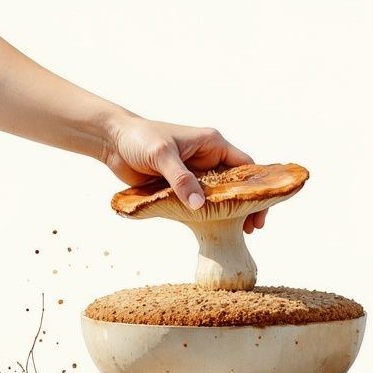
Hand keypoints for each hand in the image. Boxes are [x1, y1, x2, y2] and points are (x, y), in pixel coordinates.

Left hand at [104, 115, 267, 233]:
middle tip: (251, 229)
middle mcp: (207, 159)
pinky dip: (206, 217)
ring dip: (227, 214)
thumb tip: (199, 206)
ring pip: (218, 197)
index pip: (245, 167)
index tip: (260, 208)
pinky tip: (212, 230)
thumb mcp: (162, 155)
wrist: (112, 141)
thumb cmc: (139, 138)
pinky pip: (198, 204)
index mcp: (211, 144)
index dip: (257, 187)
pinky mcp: (179, 188)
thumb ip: (180, 179)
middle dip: (246, 205)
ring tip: (238, 233)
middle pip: (235, 185)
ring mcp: (194, 175)